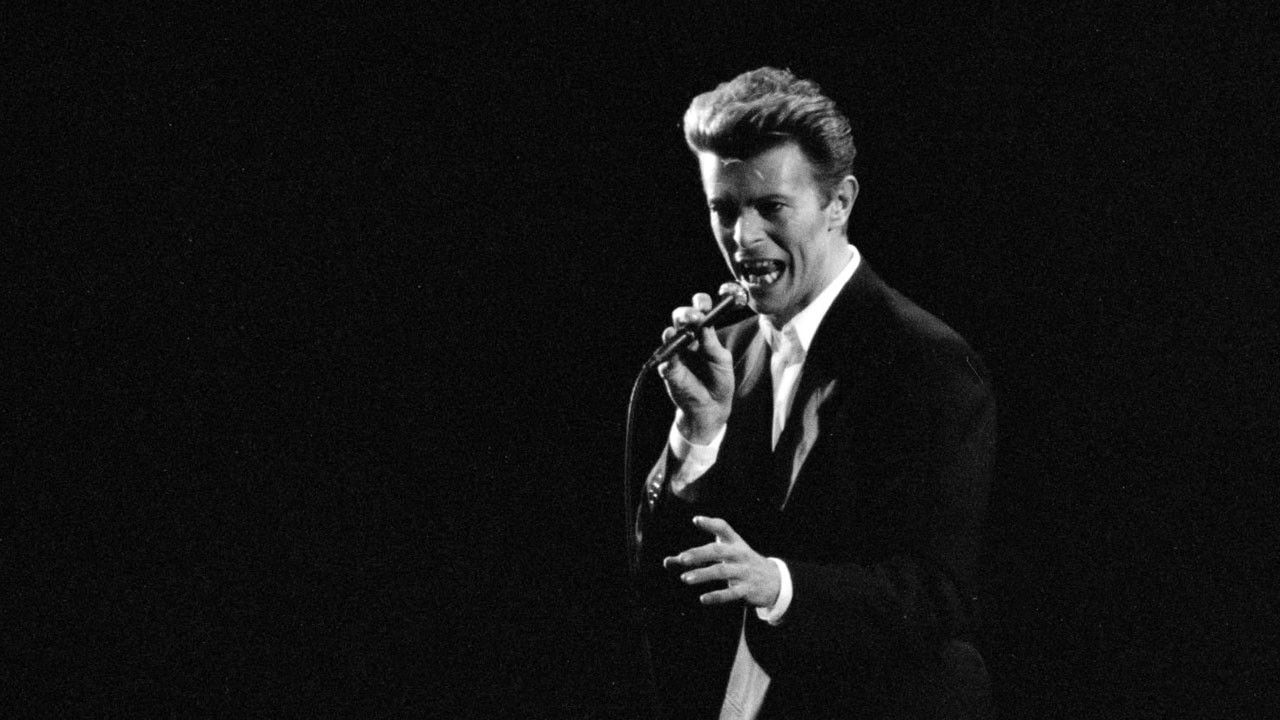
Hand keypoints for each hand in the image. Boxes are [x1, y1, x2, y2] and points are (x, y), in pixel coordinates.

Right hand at [659, 293, 734, 443]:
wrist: (712, 407)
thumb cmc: (719, 381)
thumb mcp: (722, 360)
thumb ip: (712, 343)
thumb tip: (705, 323)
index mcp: (703, 334)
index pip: (699, 311)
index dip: (700, 304)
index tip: (704, 304)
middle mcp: (688, 339)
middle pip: (681, 318)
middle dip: (686, 314)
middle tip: (694, 318)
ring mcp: (677, 353)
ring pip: (669, 335)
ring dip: (673, 331)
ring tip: (678, 331)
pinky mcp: (669, 370)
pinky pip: (665, 361)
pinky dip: (668, 357)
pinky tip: (672, 356)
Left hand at [662, 516, 779, 607]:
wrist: (775, 581)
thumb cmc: (742, 564)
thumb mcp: (726, 556)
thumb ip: (697, 557)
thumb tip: (668, 561)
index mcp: (735, 543)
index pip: (724, 528)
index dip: (710, 524)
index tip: (696, 520)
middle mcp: (740, 555)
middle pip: (718, 551)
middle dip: (699, 554)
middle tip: (682, 559)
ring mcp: (744, 572)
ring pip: (722, 572)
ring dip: (703, 574)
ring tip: (685, 578)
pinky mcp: (747, 590)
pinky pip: (731, 593)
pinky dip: (717, 596)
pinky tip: (703, 599)